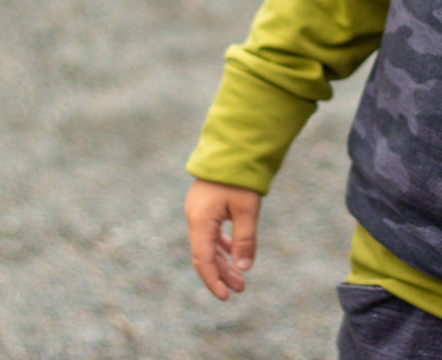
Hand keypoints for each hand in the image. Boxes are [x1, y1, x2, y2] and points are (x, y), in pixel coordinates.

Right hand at [184, 178, 261, 299]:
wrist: (232, 146)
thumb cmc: (239, 177)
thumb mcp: (246, 210)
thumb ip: (245, 239)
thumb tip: (244, 268)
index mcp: (200, 220)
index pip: (203, 260)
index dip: (213, 280)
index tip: (227, 296)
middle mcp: (194, 217)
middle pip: (204, 254)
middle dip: (221, 273)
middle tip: (240, 288)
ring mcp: (198, 210)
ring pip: (208, 243)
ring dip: (222, 260)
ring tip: (240, 275)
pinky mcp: (205, 204)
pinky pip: (210, 231)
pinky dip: (222, 244)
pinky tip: (233, 252)